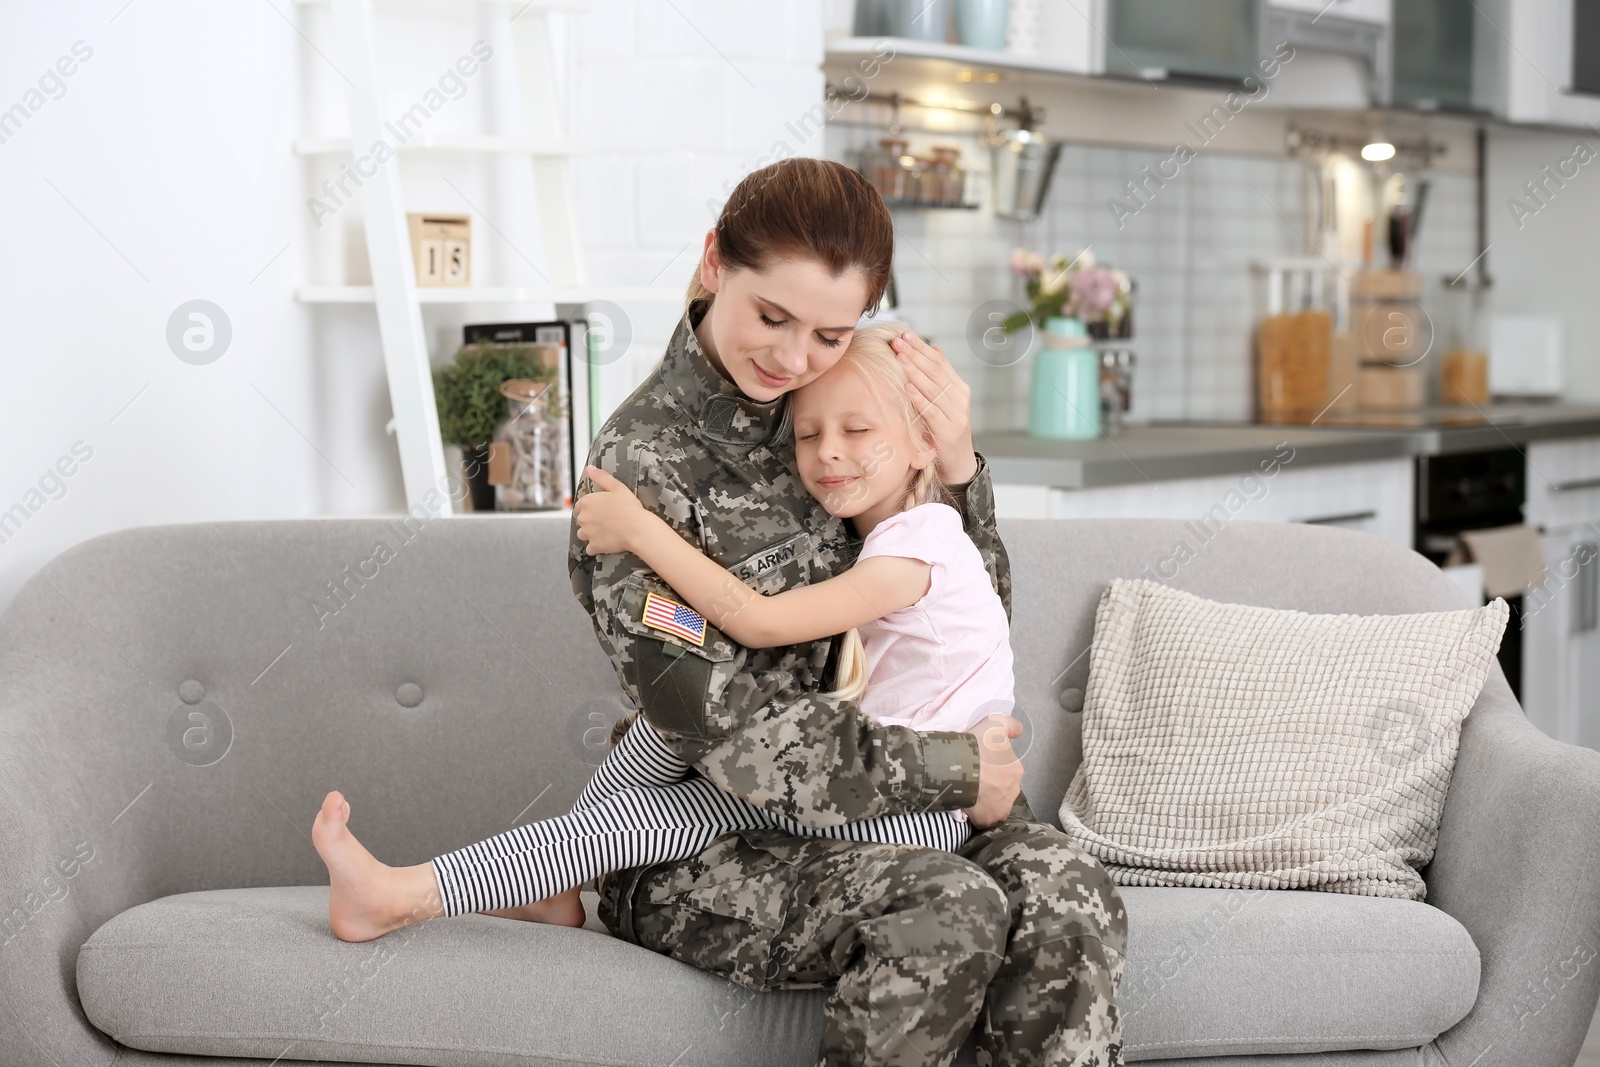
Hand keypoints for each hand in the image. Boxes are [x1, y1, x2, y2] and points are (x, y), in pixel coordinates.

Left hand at [573, 465, 648, 555]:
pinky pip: (590, 549)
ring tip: (605, 533)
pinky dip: (596, 547)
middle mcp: (583, 518)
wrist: (637, 528)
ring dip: (590, 534)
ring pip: (583, 535)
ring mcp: (587, 533)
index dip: (590, 509)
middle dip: (590, 521)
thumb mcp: (617, 487)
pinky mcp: (593, 546)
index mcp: (587, 502)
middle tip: (606, 521)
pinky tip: (606, 543)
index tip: (600, 511)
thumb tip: (589, 468)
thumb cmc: (629, 507)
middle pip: (581, 521)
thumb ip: (601, 477)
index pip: (579, 506)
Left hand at [890, 330, 976, 484]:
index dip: (922, 347)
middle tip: (898, 342)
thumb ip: (940, 377)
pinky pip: (932, 411)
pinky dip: (920, 398)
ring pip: (934, 388)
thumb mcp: (945, 401)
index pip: (940, 362)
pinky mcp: (949, 430)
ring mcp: (957, 414)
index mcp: (959, 388)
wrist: (958, 461)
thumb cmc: (946, 429)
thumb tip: (936, 347)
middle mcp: (960, 398)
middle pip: (936, 371)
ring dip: (915, 372)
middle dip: (915, 355)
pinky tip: (908, 387)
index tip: (905, 335)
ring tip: (900, 358)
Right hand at [962, 713, 1023, 828]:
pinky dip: (980, 814)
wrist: (956, 767)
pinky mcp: (988, 820)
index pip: (1007, 769)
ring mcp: (1001, 807)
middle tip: (974, 778)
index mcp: (1016, 769)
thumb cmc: (976, 745)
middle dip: (992, 784)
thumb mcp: (995, 724)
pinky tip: (969, 806)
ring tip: (970, 792)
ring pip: (995, 803)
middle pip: (1002, 787)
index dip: (993, 767)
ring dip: (987, 800)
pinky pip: (986, 818)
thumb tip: (1019, 731)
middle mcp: (1013, 790)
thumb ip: (1010, 726)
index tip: (980, 764)